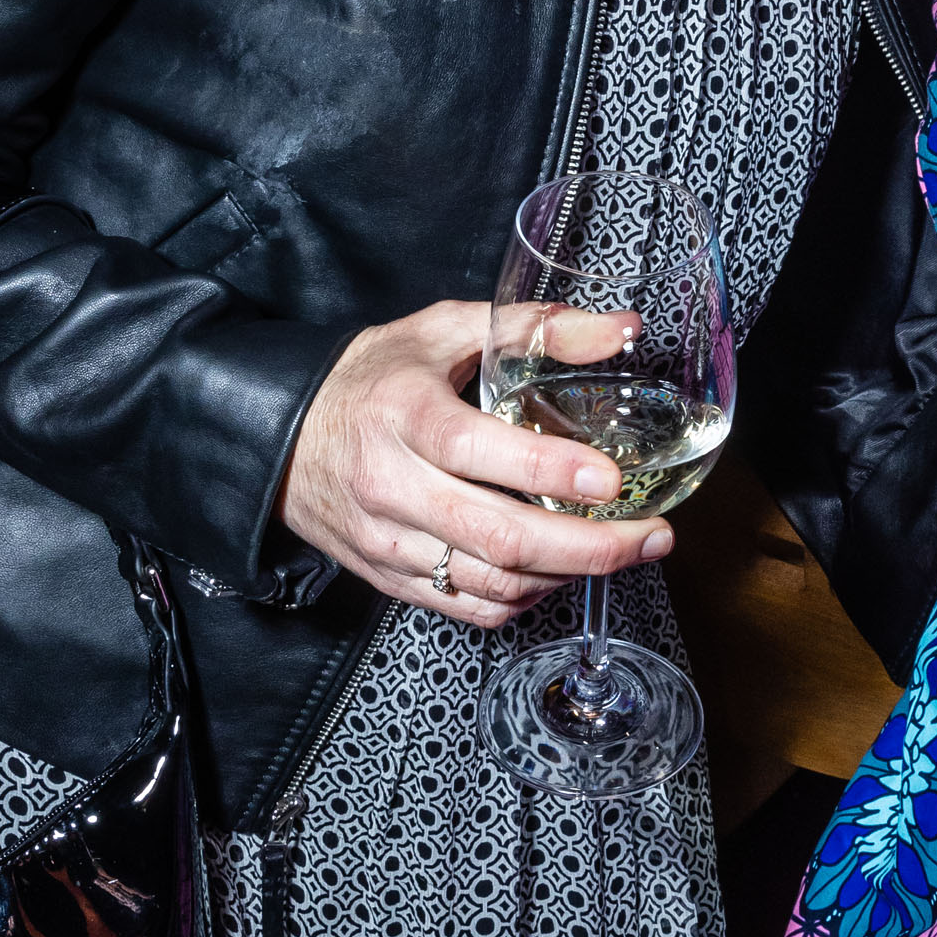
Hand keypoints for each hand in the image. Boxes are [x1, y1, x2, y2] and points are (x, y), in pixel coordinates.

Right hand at [278, 300, 672, 626]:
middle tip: (653, 536)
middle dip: (590, 547)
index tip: (612, 480)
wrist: (284, 436)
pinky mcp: (391, 579)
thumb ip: (535, 329)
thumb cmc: (373, 377)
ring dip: (568, 576)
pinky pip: (469, 608)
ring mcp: (391, 542)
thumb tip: (620, 331)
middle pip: (500, 537)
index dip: (553, 473)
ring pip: (491, 582)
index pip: (482, 454)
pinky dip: (525, 599)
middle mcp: (395, 486)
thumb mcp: (445, 330)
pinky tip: (558, 573)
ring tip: (623, 552)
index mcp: (407, 416)